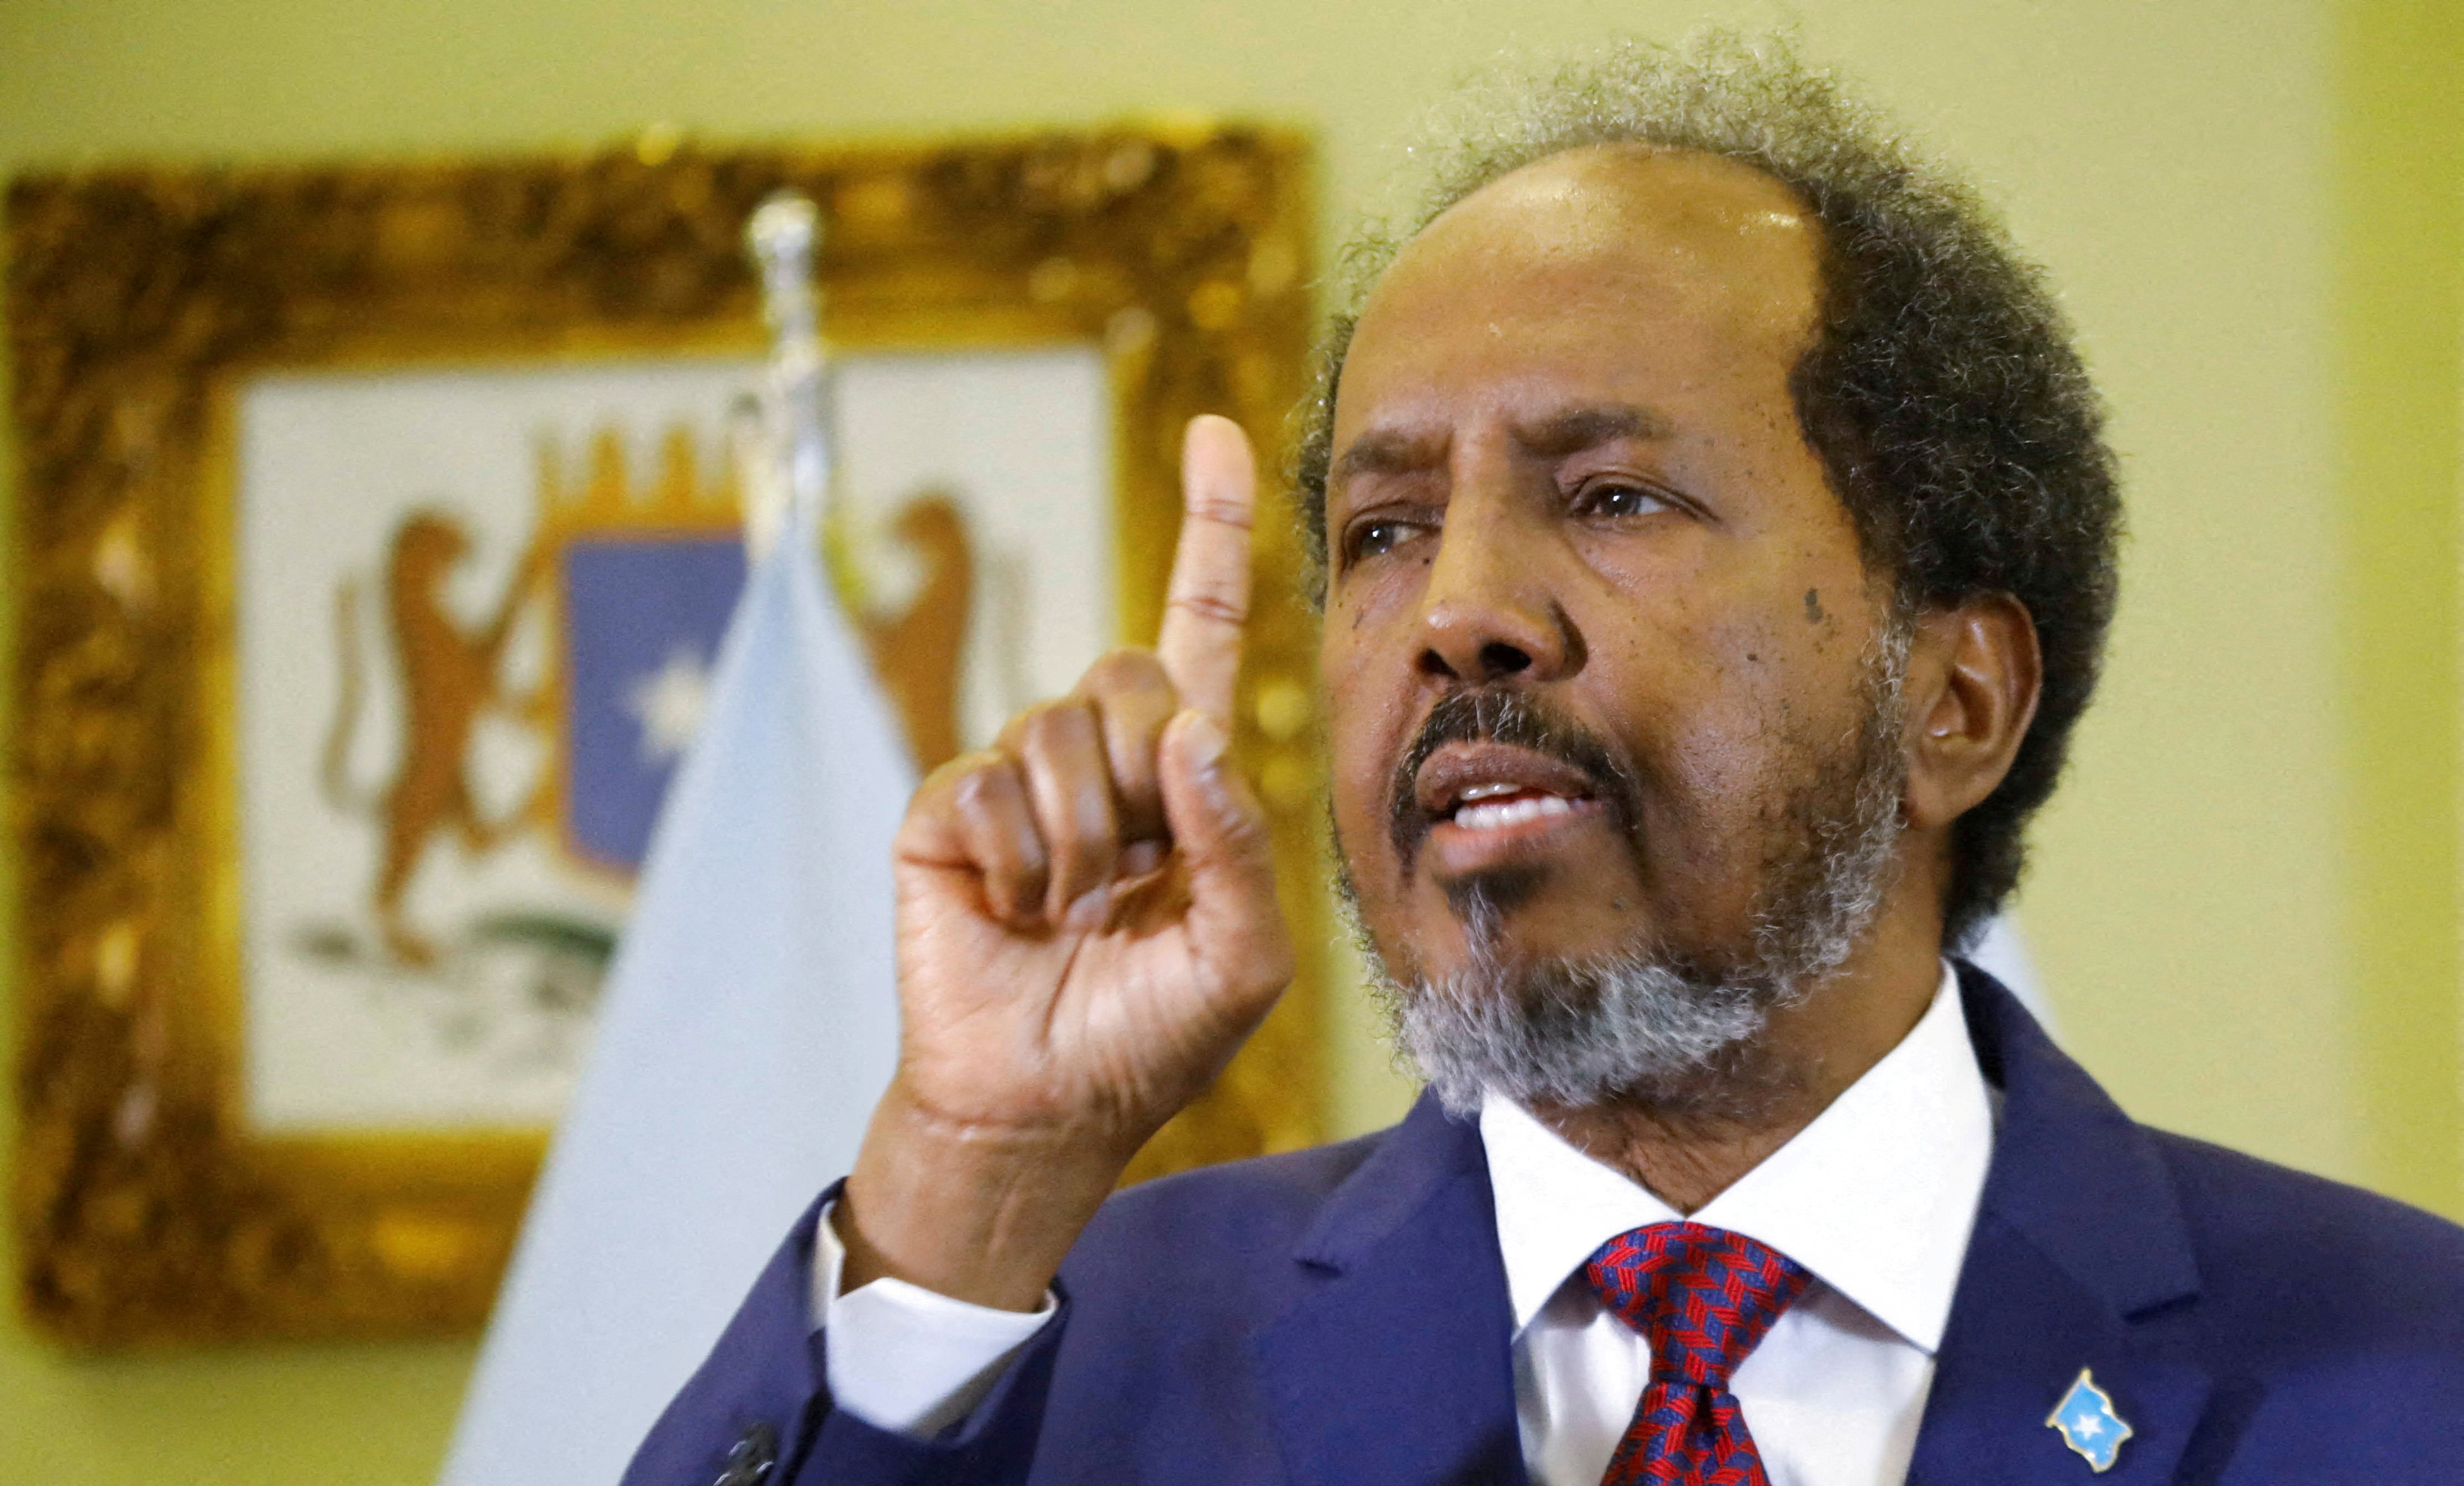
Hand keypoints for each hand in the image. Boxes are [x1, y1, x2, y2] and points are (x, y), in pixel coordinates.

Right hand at [838, 416, 1294, 1309]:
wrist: (1041, 1108)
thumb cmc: (1150, 1036)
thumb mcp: (1241, 957)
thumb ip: (1240, 845)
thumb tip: (1194, 732)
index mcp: (1183, 779)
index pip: (1202, 627)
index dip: (1212, 531)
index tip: (1216, 434)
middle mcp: (1100, 760)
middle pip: (1127, 670)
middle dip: (1143, 777)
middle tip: (1127, 880)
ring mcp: (1014, 780)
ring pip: (1057, 731)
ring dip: (1078, 843)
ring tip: (1066, 914)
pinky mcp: (944, 813)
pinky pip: (985, 785)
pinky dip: (1012, 863)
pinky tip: (1009, 914)